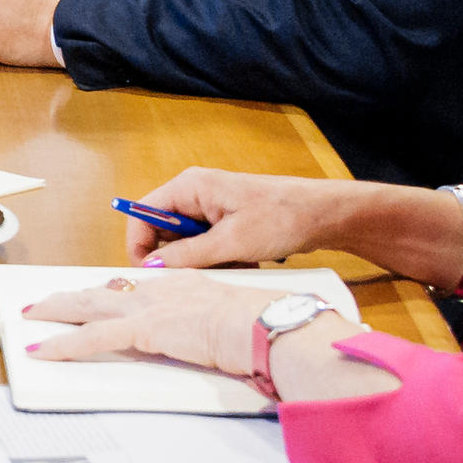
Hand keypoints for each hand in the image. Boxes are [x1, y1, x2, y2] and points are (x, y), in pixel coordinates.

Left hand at [18, 268, 266, 374]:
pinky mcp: (145, 328)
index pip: (135, 287)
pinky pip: (94, 337)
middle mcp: (161, 289)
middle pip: (104, 290)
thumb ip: (214, 326)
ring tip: (31, 316)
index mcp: (184, 284)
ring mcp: (150, 306)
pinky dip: (65, 344)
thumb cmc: (261, 327)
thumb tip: (213, 341)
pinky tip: (44, 350)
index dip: (108, 293)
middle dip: (72, 297)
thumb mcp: (233, 321)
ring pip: (89, 305)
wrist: (265, 327)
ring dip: (57, 311)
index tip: (93, 296)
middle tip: (46, 302)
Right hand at [124, 168, 352, 267]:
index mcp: (189, 187)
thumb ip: (187, 255)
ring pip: (186, 244)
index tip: (149, 275)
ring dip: (203, 261)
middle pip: (162, 232)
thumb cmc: (281, 217)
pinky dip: (220, 260)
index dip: (139, 245)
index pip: (143, 214)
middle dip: (179, 258)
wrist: (323, 215)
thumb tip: (151, 267)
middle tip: (201, 274)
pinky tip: (244, 262)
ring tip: (233, 264)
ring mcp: (209, 208)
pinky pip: (206, 246)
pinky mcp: (224, 222)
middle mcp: (194, 194)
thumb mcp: (230, 242)